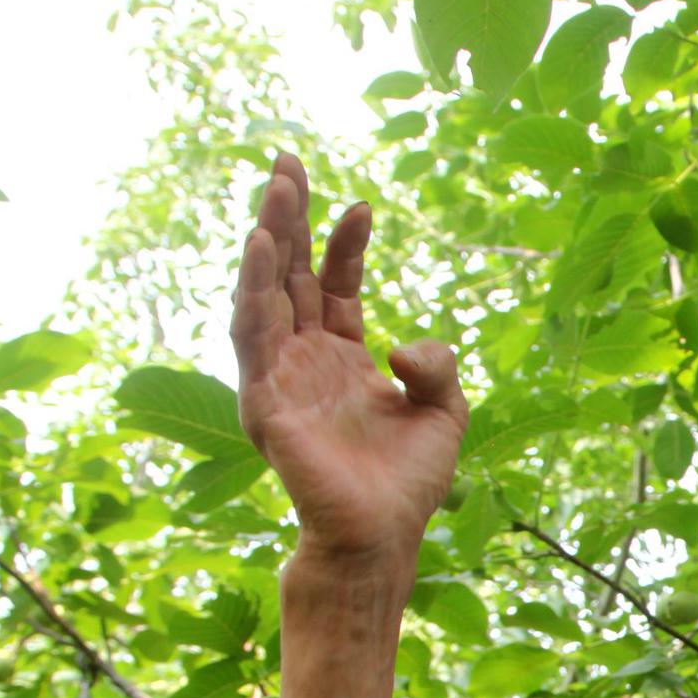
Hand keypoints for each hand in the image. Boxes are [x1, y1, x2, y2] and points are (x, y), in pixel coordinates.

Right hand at [231, 152, 468, 567]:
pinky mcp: (265, 401)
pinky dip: (254, 290)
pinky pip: (252, 336)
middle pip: (289, 274)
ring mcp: (281, 378)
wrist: (384, 537)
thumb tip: (405, 343)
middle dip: (288, 218)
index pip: (334, 284)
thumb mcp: (445, 410)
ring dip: (267, 240)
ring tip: (276, 189)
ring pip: (264, 294)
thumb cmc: (409, 482)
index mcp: (344, 357)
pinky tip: (261, 248)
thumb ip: (436, 363)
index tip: (364, 205)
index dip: (345, 244)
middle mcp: (306, 360)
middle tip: (288, 161)